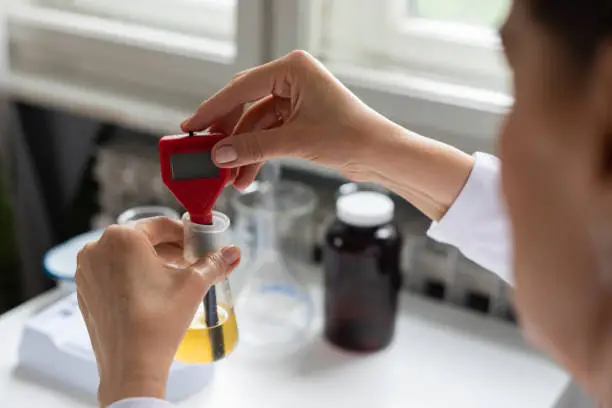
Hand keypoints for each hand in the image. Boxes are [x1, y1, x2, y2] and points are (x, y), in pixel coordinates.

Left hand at [75, 217, 240, 406]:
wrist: (131, 366)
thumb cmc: (158, 321)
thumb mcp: (193, 285)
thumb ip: (214, 263)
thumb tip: (232, 252)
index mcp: (122, 238)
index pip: (162, 225)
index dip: (186, 235)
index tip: (200, 246)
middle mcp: (98, 249)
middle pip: (143, 239)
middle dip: (170, 250)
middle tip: (192, 263)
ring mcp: (87, 271)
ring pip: (127, 256)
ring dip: (152, 262)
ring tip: (175, 279)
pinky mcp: (85, 291)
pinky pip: (113, 272)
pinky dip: (133, 276)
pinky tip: (153, 293)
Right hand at [181, 50, 390, 188]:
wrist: (380, 155)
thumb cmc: (349, 137)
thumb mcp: (294, 141)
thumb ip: (252, 147)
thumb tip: (217, 155)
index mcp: (292, 69)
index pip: (242, 88)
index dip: (214, 109)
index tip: (191, 126)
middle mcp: (292, 79)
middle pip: (245, 105)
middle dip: (228, 134)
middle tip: (207, 154)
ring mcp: (295, 99)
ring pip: (256, 126)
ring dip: (243, 152)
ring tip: (228, 177)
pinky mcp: (300, 119)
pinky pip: (269, 135)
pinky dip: (258, 154)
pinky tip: (245, 176)